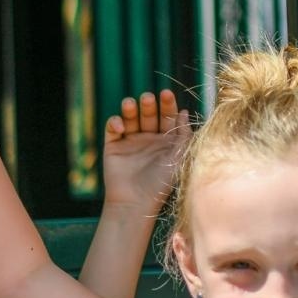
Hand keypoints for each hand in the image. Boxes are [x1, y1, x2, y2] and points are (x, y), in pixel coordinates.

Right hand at [101, 90, 189, 217]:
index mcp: (166, 140)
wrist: (135, 203)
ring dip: (130, 108)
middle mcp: (148, 139)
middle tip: (148, 98)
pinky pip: (112, 128)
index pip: (167, 116)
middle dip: (148, 105)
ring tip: (130, 104)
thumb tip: (185, 112)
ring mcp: (130, 141)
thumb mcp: (178, 157)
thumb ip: (183, 135)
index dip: (167, 104)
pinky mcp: (113, 146)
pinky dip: (115, 122)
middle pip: (148, 114)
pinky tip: (120, 126)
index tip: (166, 94)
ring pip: (130, 117)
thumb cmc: (161, 183)